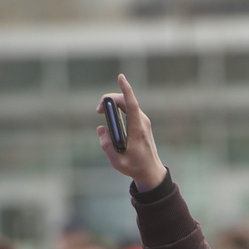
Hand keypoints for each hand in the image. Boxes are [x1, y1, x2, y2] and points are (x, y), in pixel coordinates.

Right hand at [96, 74, 166, 190]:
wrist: (151, 171)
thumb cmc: (135, 167)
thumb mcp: (117, 162)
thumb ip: (106, 145)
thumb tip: (101, 128)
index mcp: (137, 130)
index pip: (132, 105)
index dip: (126, 90)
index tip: (121, 77)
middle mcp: (142, 122)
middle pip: (126, 101)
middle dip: (110, 99)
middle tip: (98, 110)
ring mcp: (143, 122)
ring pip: (127, 104)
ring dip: (113, 104)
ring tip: (100, 111)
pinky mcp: (142, 123)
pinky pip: (129, 109)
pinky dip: (118, 108)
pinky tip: (111, 113)